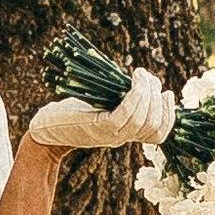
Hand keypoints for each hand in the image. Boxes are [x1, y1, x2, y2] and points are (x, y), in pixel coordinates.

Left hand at [26, 66, 175, 154]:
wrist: (45, 130)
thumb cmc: (71, 114)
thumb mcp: (101, 106)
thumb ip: (120, 99)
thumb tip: (143, 80)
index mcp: (125, 135)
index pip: (158, 134)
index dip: (169, 114)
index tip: (167, 92)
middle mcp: (121, 139)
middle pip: (154, 124)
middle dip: (157, 97)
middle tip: (148, 77)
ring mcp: (111, 136)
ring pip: (142, 119)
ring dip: (147, 93)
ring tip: (141, 75)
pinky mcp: (99, 127)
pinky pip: (126, 114)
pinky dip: (135, 96)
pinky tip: (134, 81)